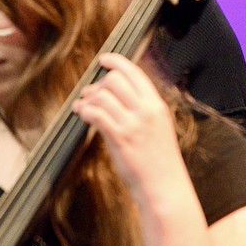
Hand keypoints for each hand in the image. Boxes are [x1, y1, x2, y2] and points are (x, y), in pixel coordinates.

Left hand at [72, 53, 182, 200]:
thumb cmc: (160, 159)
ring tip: (82, 105)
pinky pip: (96, 114)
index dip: (117, 62)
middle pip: (115, 80)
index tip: (104, 59)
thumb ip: (143, 108)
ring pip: (102, 96)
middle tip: (91, 93)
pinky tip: (81, 114)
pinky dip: (84, 110)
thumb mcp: (159, 127)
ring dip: (87, 98)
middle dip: (98, 84)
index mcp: (157, 105)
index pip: (135, 73)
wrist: (164, 186)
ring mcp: (133, 124)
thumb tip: (119, 93)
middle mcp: (146, 111)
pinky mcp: (119, 138)